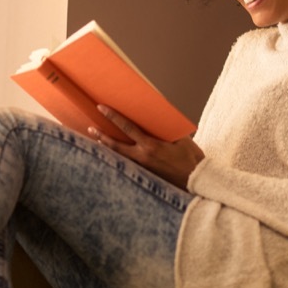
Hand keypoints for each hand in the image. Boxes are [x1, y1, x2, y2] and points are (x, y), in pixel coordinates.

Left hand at [89, 106, 203, 189]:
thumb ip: (166, 129)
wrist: (196, 180)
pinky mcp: (146, 175)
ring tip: (97, 141)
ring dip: (107, 148)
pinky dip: (118, 158)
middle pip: (116, 146)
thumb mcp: (181, 138)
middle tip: (91, 128)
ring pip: (119, 157)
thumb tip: (156, 119)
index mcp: (151, 145)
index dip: (113, 117)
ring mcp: (143, 168)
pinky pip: (127, 164)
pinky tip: (114, 155)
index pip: (127, 128)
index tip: (101, 108)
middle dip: (102, 136)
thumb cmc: (191, 158)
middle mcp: (143, 157)